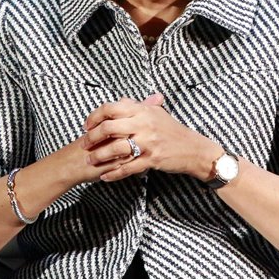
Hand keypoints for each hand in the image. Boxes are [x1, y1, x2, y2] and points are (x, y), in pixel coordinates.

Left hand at [81, 93, 220, 181]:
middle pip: (108, 127)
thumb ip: (139, 107)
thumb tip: (121, 101)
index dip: (95, 116)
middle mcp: (144, 124)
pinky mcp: (151, 160)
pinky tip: (104, 177)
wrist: (194, 149)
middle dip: (92, 137)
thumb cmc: (174, 131)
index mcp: (143, 111)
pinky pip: (127, 168)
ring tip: (90, 161)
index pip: (111, 108)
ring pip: (115, 149)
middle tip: (84, 144)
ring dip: (99, 157)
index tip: (87, 125)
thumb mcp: (157, 114)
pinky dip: (113, 174)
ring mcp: (148, 143)